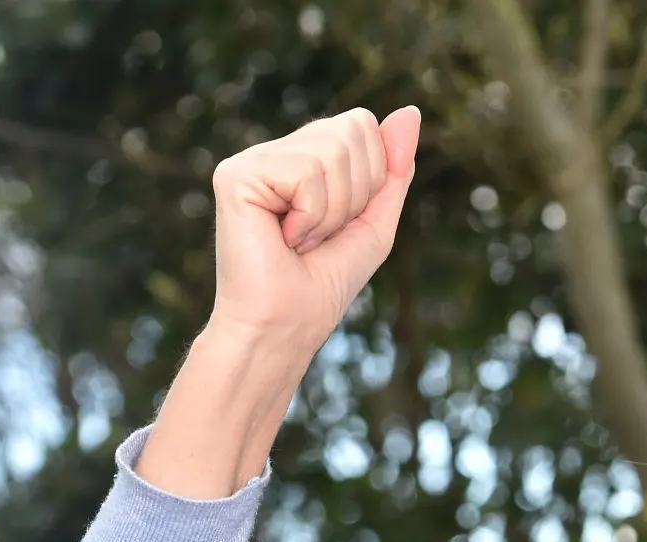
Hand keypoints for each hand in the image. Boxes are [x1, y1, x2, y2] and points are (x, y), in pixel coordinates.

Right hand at [133, 106, 418, 498]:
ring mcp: (252, 159)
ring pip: (332, 150)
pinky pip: (307, 173)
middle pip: (352, 129)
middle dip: (356, 193)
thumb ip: (394, 169)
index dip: (372, 178)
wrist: (286, 325)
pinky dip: (312, 215)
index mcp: (304, 156)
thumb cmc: (325, 282)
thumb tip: (410, 111)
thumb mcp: (375, 222)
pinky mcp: (236, 174)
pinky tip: (284, 236)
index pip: (362, 126)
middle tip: (320, 233)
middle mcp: (275, 151)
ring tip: (301, 238)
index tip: (341, 222)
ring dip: (333, 210)